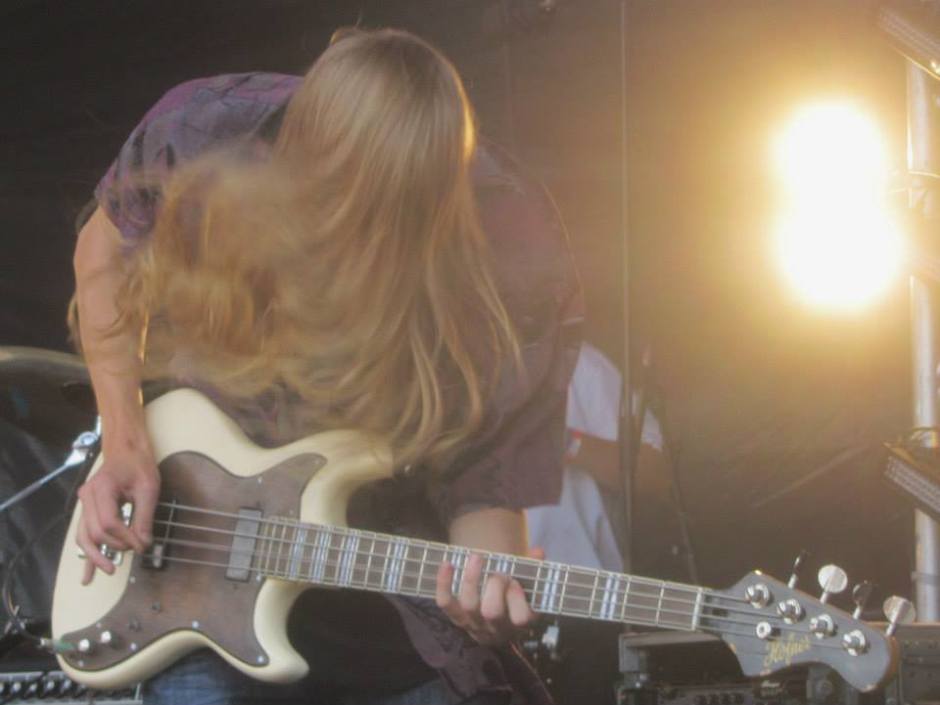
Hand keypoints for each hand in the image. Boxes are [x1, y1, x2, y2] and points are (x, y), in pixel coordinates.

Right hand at [75, 441, 159, 583]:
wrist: (126, 449)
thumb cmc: (138, 464)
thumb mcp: (148, 487)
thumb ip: (144, 516)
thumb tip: (143, 543)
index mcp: (101, 489)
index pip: (109, 522)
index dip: (125, 537)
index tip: (142, 545)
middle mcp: (87, 497)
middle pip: (96, 532)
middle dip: (116, 545)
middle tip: (136, 549)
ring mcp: (84, 504)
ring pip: (84, 537)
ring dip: (96, 556)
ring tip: (108, 570)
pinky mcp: (88, 510)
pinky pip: (85, 534)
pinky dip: (88, 553)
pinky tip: (88, 573)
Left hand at [435, 548, 542, 645]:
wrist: (492, 619)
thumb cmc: (512, 599)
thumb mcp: (527, 588)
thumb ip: (533, 569)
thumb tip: (537, 552)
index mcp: (517, 622)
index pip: (520, 618)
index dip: (518, 598)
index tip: (516, 582)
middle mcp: (495, 627)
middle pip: (492, 611)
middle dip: (495, 585)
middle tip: (499, 572)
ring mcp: (472, 624)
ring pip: (469, 604)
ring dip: (472, 578)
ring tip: (477, 557)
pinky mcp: (455, 617)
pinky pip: (445, 602)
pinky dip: (444, 583)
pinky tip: (447, 563)